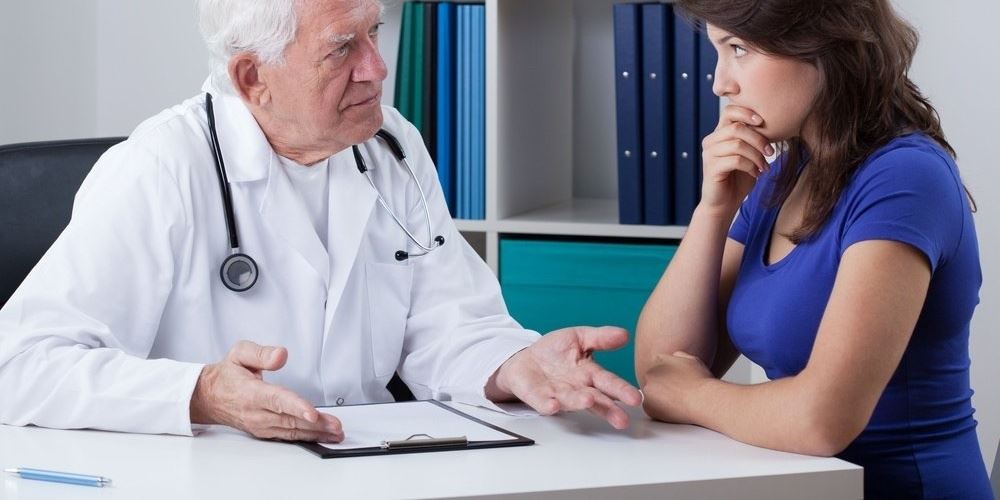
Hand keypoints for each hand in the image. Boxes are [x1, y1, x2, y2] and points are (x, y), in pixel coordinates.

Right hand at [190, 340, 343, 442]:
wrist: (208, 397)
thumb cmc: (227, 375)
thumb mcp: (239, 354)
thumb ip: (261, 353)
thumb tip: (281, 354)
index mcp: (251, 393)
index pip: (276, 400)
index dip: (296, 407)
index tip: (312, 413)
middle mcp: (256, 412)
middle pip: (289, 420)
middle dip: (315, 425)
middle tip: (336, 426)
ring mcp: (260, 425)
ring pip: (291, 431)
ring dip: (315, 433)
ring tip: (336, 433)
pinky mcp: (264, 431)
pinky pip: (287, 436)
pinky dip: (306, 438)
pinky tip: (321, 437)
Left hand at [488, 326, 642, 428]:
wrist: (523, 359)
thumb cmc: (554, 351)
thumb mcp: (578, 338)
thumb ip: (600, 338)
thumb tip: (624, 334)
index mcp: (589, 374)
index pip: (609, 382)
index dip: (622, 391)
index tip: (636, 399)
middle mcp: (577, 388)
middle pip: (596, 399)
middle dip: (609, 409)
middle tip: (622, 419)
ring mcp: (558, 394)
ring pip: (571, 401)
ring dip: (579, 402)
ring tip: (588, 400)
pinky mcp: (538, 397)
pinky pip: (544, 402)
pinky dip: (549, 405)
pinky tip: (554, 406)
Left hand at [641, 351, 713, 424]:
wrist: (703, 400)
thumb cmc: (701, 381)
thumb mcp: (692, 360)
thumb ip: (679, 356)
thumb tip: (673, 356)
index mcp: (657, 360)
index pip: (656, 366)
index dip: (666, 376)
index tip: (675, 382)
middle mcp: (649, 373)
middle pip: (651, 380)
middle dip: (661, 386)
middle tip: (677, 392)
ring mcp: (647, 390)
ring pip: (650, 394)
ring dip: (659, 398)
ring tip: (677, 400)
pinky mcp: (648, 406)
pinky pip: (651, 408)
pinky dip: (659, 410)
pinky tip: (673, 408)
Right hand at [699, 105, 774, 219]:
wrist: (724, 204)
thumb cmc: (738, 178)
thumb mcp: (748, 154)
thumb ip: (752, 139)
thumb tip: (771, 123)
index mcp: (719, 134)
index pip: (729, 111)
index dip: (746, 112)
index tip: (763, 122)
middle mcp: (711, 141)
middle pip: (737, 128)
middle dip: (759, 139)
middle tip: (771, 152)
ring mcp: (709, 155)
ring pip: (738, 144)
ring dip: (757, 155)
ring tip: (765, 166)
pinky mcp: (711, 169)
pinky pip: (736, 160)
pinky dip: (751, 166)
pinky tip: (757, 173)